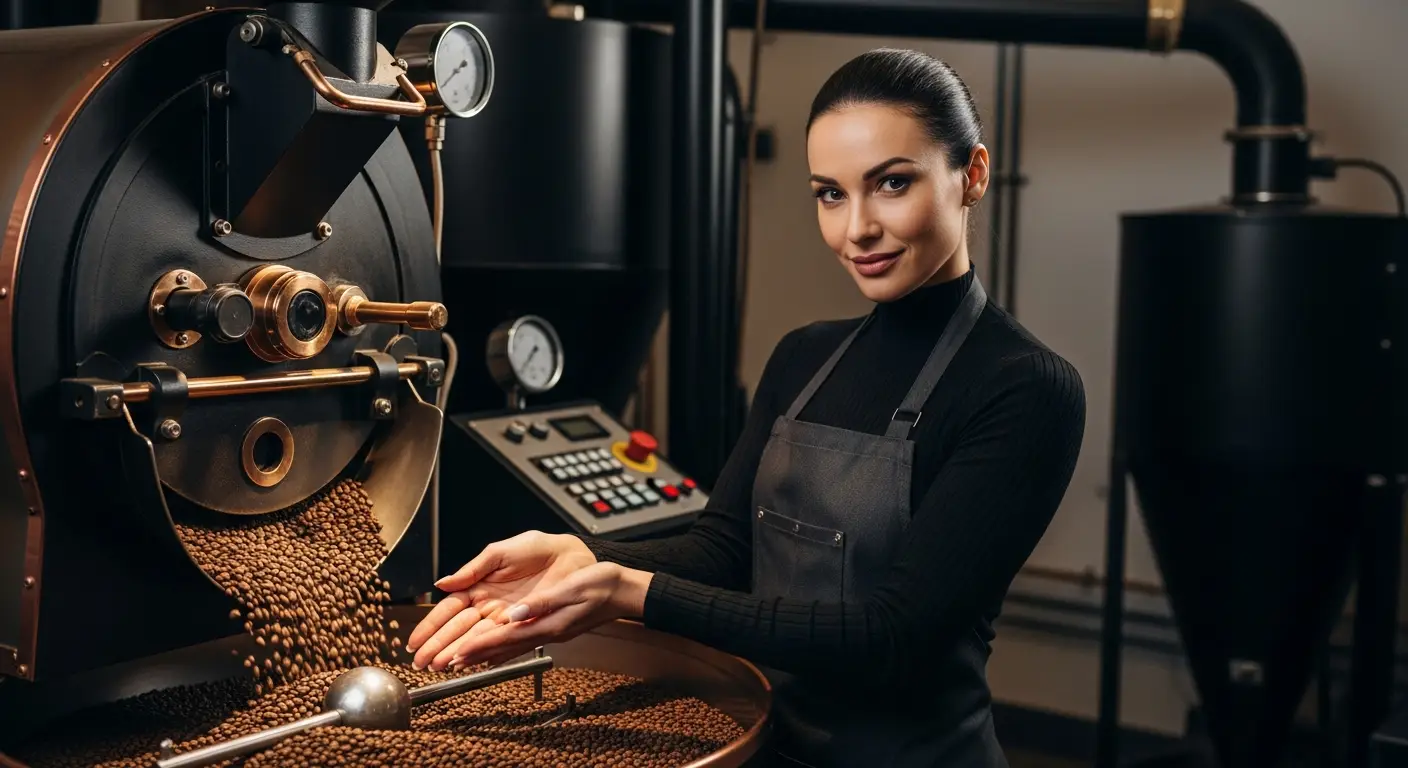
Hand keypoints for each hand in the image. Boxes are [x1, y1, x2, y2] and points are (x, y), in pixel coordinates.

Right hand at [408, 530, 595, 669]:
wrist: (570, 555)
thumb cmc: (536, 549)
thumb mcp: (499, 553)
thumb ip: (471, 570)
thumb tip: (441, 583)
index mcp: (479, 587)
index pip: (449, 610)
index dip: (432, 626)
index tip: (415, 641)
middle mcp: (489, 607)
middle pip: (458, 630)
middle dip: (438, 646)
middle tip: (420, 662)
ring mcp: (505, 618)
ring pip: (476, 638)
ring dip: (457, 652)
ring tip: (439, 666)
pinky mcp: (524, 626)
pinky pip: (502, 642)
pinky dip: (486, 653)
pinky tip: (470, 663)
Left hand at [445, 562, 652, 667]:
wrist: (622, 592)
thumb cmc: (600, 586)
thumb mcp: (571, 588)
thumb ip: (542, 602)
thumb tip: (515, 613)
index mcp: (546, 624)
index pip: (505, 638)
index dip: (478, 646)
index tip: (456, 654)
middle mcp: (544, 633)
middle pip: (501, 649)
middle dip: (473, 656)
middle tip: (446, 664)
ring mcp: (547, 632)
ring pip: (508, 648)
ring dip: (483, 655)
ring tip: (460, 660)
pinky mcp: (550, 628)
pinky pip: (519, 642)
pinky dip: (500, 648)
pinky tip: (492, 650)